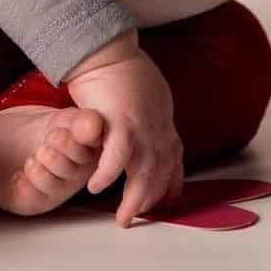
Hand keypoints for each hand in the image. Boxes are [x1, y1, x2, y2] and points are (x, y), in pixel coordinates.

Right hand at [63, 50, 185, 227]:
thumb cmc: (123, 70)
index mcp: (164, 123)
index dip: (171, 184)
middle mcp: (158, 129)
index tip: (165, 202)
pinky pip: (116, 158)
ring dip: (134, 199)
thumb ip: (151, 118)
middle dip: (150, 200)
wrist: (109, 51)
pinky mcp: (121, 122)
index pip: (174, 161)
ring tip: (124, 217)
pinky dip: (108, 175)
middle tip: (136, 218)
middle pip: (160, 173)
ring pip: (144, 173)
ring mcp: (142, 127)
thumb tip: (149, 132)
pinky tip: (96, 187)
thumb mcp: (149, 97)